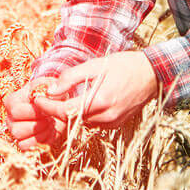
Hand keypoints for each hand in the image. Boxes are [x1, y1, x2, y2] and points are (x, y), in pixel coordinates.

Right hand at [2, 76, 67, 150]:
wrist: (58, 105)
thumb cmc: (53, 93)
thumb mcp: (56, 83)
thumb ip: (57, 83)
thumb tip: (50, 92)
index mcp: (12, 101)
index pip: (15, 111)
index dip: (34, 112)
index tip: (47, 107)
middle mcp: (9, 117)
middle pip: (16, 129)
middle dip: (38, 124)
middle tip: (49, 117)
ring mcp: (15, 130)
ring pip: (19, 138)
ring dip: (39, 133)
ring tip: (49, 124)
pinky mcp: (23, 142)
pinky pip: (25, 147)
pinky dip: (39, 141)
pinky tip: (47, 132)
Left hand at [35, 51, 159, 126]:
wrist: (152, 75)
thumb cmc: (123, 65)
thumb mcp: (95, 64)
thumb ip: (71, 77)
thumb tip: (51, 89)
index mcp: (101, 100)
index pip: (65, 112)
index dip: (48, 108)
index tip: (37, 100)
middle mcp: (107, 116)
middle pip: (72, 119)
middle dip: (56, 110)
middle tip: (46, 97)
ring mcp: (112, 122)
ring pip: (81, 122)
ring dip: (70, 112)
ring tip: (65, 96)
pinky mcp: (116, 124)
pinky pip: (92, 122)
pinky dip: (84, 114)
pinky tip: (84, 101)